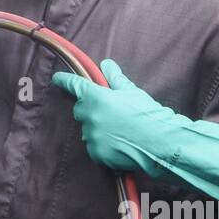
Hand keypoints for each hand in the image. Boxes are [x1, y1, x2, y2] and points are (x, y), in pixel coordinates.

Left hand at [52, 60, 218, 200]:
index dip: (65, 81)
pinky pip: (94, 146)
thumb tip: (106, 65)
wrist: (161, 144)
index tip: (57, 79)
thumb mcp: (132, 92)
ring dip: (97, 128)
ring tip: (119, 130)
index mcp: (96, 97)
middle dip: (90, 109)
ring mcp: (91, 136)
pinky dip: (102, 144)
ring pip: (88, 129)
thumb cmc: (148, 115)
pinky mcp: (96, 153)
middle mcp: (89, 116)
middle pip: (80, 110)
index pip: (74, 85)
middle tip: (109, 111)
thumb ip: (115, 79)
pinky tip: (119, 143)